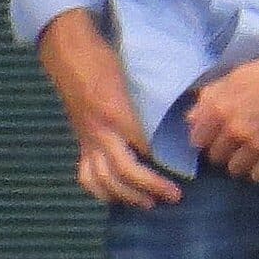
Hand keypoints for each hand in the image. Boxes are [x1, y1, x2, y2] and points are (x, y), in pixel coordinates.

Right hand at [38, 8, 182, 209]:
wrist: (70, 54)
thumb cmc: (105, 59)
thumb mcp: (135, 72)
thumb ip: (158, 95)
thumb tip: (189, 107)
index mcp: (117, 113)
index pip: (143, 146)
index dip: (163, 161)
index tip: (185, 168)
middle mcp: (101, 132)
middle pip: (124, 171)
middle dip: (150, 186)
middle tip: (174, 195)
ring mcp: (87, 141)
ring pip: (104, 181)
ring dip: (128, 196)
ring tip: (149, 203)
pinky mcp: (80, 144)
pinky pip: (86, 176)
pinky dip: (101, 192)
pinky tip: (117, 198)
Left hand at [186, 45, 258, 182]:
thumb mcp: (237, 75)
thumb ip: (211, 97)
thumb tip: (190, 119)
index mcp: (220, 107)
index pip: (197, 139)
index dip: (206, 136)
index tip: (215, 134)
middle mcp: (233, 130)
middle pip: (216, 156)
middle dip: (224, 149)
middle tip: (236, 140)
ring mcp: (255, 145)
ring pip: (234, 169)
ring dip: (240, 161)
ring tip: (252, 150)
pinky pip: (257, 176)